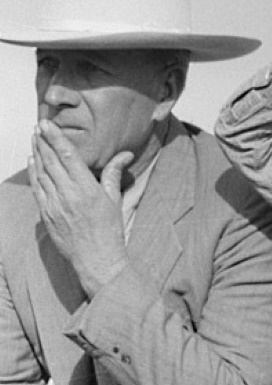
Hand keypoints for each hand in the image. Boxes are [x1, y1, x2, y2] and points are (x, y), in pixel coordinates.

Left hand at [29, 120, 131, 296]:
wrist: (97, 260)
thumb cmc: (110, 232)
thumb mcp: (115, 201)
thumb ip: (114, 174)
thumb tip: (125, 154)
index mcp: (88, 189)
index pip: (68, 156)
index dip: (55, 138)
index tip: (46, 124)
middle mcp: (69, 194)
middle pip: (51, 161)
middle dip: (43, 141)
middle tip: (38, 126)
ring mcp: (55, 205)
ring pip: (41, 172)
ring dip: (37, 153)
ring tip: (35, 139)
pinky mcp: (47, 215)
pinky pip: (37, 188)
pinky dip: (33, 173)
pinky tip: (33, 161)